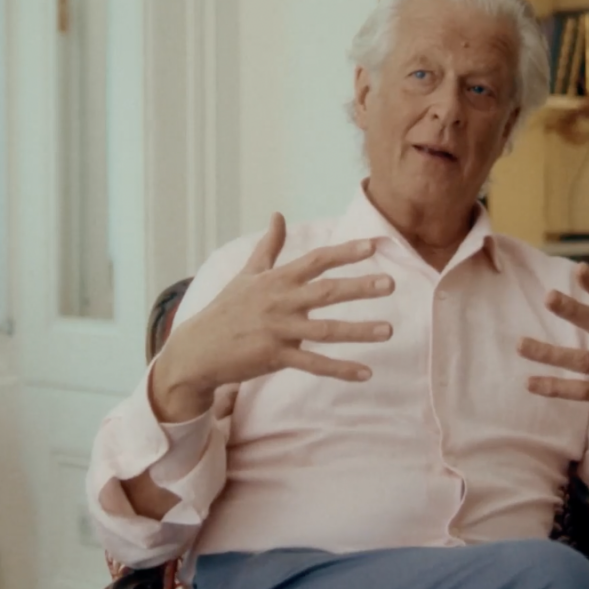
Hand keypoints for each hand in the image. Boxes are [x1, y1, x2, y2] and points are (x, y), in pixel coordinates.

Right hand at [150, 213, 393, 421]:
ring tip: (388, 330)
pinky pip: (313, 364)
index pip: (316, 261)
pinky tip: (366, 373)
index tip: (373, 246)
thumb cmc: (226, 309)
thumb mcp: (247, 274)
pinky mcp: (275, 357)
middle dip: (359, 287)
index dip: (344, 253)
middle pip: (326, 292)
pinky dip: (340, 370)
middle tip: (391, 284)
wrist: (197, 349)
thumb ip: (269, 246)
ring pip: (326, 330)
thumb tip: (278, 214)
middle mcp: (280, 302)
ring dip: (359, 331)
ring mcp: (278, 330)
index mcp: (277, 280)